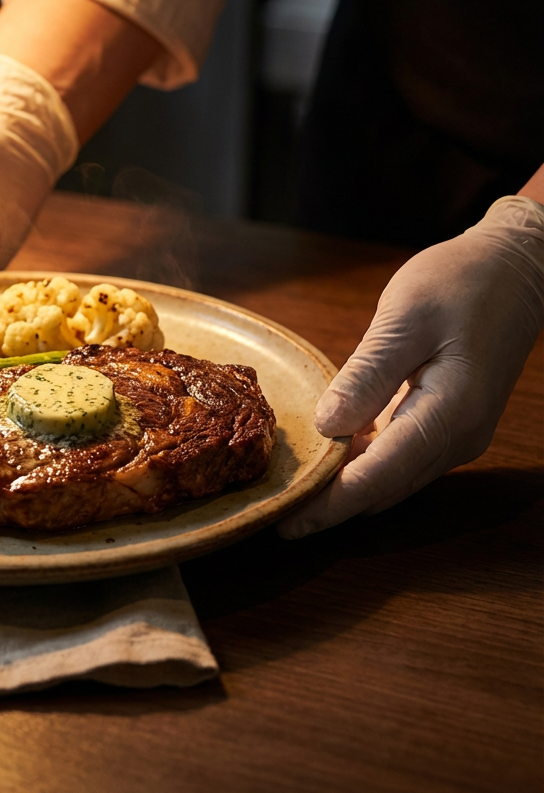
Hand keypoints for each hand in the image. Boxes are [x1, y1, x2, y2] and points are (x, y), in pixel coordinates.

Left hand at [279, 196, 543, 538]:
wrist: (516, 270)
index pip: (378, 477)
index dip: (329, 505)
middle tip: (276, 512)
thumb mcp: (405, 319)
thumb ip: (366, 375)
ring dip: (345, 490)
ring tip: (293, 494)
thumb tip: (326, 426)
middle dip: (331, 506)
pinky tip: (327, 460)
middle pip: (384, 489)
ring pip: (392, 479)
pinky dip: (363, 466)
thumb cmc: (461, 283)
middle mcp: (457, 438)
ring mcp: (456, 435)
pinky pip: (399, 459)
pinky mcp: (447, 424)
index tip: (285, 521)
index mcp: (449, 413)